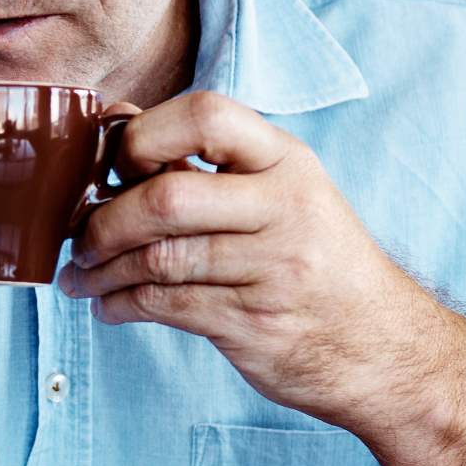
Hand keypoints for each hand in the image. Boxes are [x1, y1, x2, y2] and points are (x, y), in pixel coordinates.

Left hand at [54, 91, 453, 429]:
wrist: (384, 349)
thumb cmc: (317, 263)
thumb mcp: (283, 195)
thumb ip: (205, 162)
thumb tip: (115, 120)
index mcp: (287, 162)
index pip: (207, 115)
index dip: (144, 133)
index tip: (114, 162)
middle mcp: (286, 208)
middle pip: (167, 197)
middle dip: (105, 220)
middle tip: (80, 237)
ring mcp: (274, 268)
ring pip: (158, 259)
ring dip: (102, 271)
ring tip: (82, 278)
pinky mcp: (255, 323)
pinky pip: (167, 307)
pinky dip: (121, 306)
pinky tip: (109, 307)